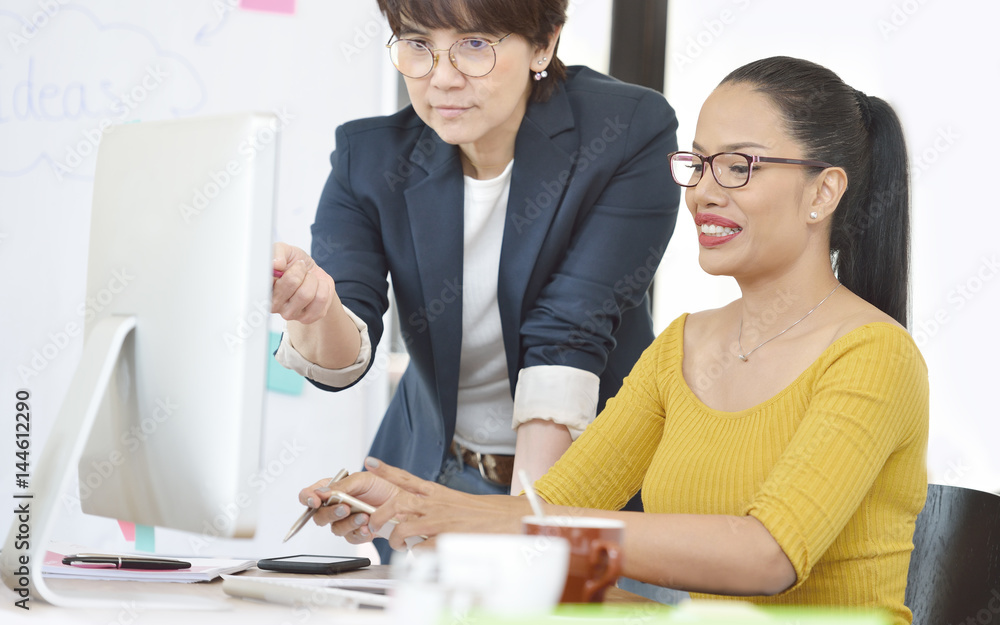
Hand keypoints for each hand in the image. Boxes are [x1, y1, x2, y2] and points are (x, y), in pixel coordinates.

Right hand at [272, 242, 336, 323]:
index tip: (282, 265)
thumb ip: (277, 252)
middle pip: (292, 283)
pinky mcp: (308, 318)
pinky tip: (317, 288)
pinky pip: (321, 299)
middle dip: (301, 270)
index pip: (267, 281)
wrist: (312, 273)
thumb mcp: (284, 250)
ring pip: (307, 293)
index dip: (279, 268)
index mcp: (263, 288)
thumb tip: (276, 264)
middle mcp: (273, 305)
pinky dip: (324, 287)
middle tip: (300, 270)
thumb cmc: (293, 263)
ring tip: (308, 279)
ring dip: (312, 280)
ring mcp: (290, 314)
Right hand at [298, 470, 398, 544]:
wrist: (400, 502)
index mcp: (332, 490)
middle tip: (344, 508)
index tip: (315, 500)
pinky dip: (360, 532)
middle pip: (319, 516)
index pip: (309, 495)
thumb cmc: (381, 487)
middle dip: (331, 513)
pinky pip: (351, 538)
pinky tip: (368, 526)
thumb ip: (341, 486)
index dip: (307, 498)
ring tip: (364, 516)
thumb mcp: (362, 480)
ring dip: (349, 523)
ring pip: (336, 529)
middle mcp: (334, 507)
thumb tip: (321, 492)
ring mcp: (344, 522)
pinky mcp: (355, 534)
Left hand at [358, 458, 529, 549]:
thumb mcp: (460, 503)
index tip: (370, 463)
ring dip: (395, 538)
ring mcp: (442, 520)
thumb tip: (420, 516)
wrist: (514, 518)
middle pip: (398, 501)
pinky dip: (415, 554)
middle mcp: (438, 503)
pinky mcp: (449, 538)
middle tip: (373, 524)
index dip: (387, 470)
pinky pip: (421, 548)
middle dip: (379, 513)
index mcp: (440, 493)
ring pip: (404, 526)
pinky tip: (419, 555)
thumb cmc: (489, 514)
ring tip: (397, 544)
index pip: (408, 478)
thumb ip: (439, 506)